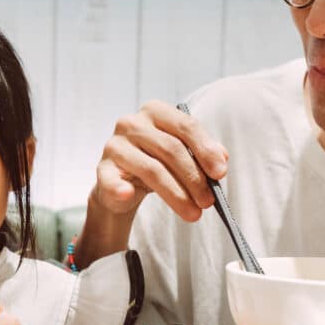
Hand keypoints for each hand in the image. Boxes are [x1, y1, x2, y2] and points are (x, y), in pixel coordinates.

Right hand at [93, 100, 229, 222]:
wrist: (123, 182)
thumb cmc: (155, 162)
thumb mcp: (181, 154)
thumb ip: (201, 153)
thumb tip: (221, 161)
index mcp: (155, 111)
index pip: (186, 126)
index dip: (206, 150)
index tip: (221, 173)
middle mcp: (132, 123)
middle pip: (171, 149)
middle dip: (194, 179)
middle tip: (208, 201)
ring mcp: (114, 145)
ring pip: (152, 169)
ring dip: (176, 194)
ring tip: (193, 213)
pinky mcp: (102, 169)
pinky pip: (112, 180)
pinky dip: (120, 189)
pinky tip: (128, 195)